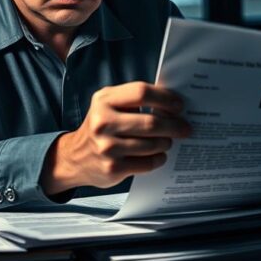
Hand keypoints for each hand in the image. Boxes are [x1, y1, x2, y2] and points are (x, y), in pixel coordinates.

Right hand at [40, 82, 190, 194]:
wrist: (75, 157)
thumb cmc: (102, 125)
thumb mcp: (109, 104)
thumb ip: (134, 99)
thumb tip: (173, 103)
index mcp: (104, 100)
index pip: (141, 93)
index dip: (165, 98)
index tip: (179, 106)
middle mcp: (103, 122)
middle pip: (151, 122)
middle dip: (174, 125)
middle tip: (186, 128)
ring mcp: (107, 147)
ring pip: (152, 144)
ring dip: (166, 143)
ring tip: (168, 141)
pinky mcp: (113, 168)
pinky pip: (147, 163)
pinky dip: (159, 159)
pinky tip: (159, 155)